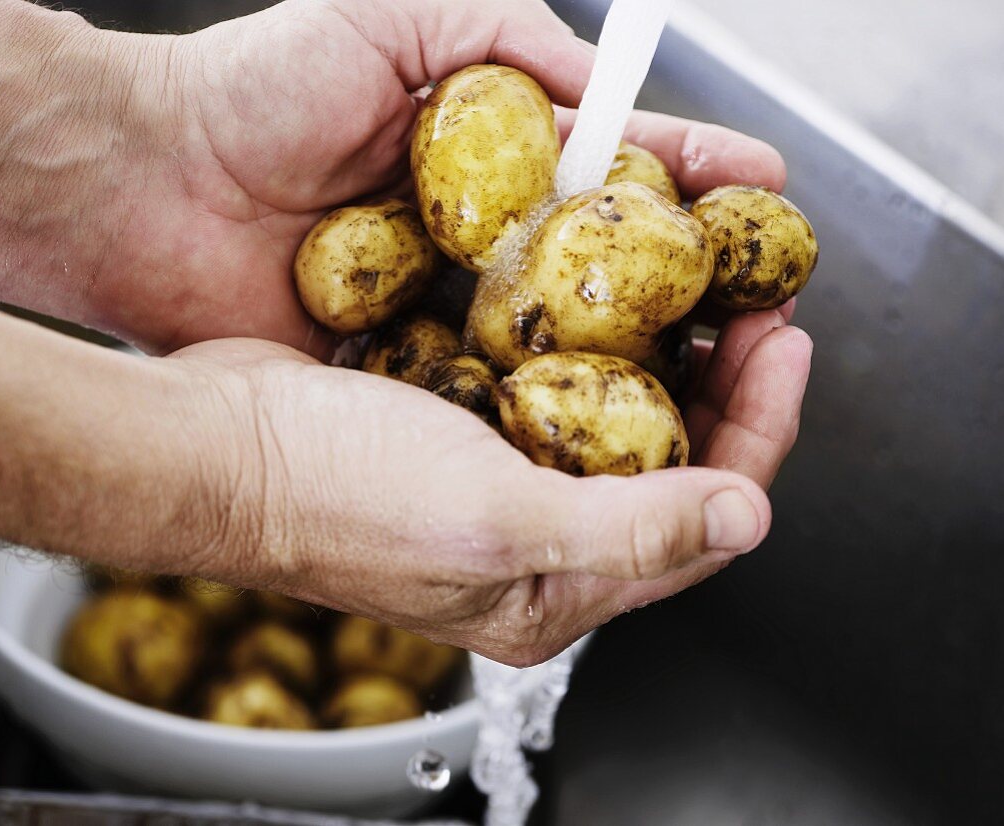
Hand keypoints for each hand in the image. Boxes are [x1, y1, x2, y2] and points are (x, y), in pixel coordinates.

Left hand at [0, 0, 783, 356]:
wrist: (140, 190)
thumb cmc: (251, 90)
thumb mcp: (397, 18)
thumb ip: (509, 35)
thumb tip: (607, 83)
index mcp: (491, 162)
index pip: (621, 172)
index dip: (698, 184)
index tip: (768, 197)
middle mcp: (483, 246)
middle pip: (614, 276)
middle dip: (698, 290)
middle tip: (771, 306)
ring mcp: (449, 318)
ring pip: (570, 349)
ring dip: (648, 363)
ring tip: (725, 373)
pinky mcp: (407, 378)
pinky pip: (495, 400)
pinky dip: (555, 415)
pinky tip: (616, 427)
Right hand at [161, 314, 808, 664]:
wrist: (218, 443)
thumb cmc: (334, 494)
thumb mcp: (494, 520)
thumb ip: (629, 529)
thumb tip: (748, 520)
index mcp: (556, 589)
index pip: (701, 520)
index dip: (760, 433)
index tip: (785, 346)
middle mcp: (537, 543)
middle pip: (670, 467)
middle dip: (724, 388)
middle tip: (755, 309)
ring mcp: (499, 481)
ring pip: (617, 421)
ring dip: (663, 358)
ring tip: (697, 293)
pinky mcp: (464, 427)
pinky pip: (555, 385)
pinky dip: (591, 342)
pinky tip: (603, 297)